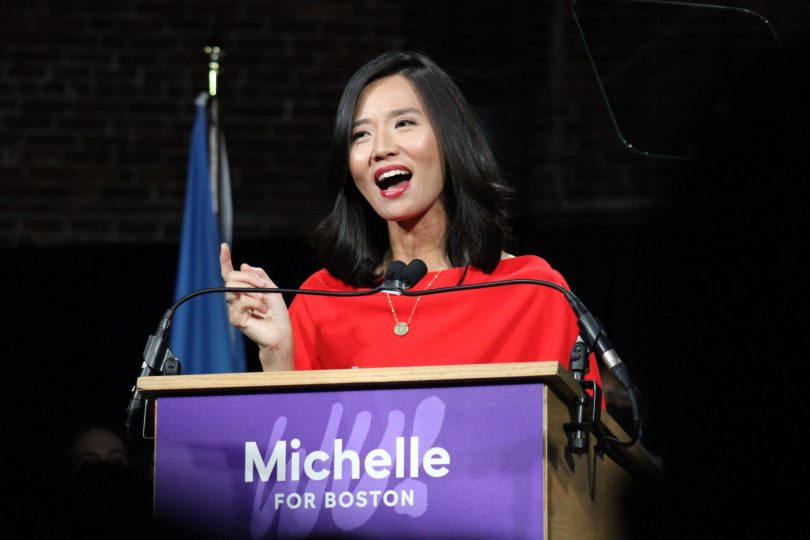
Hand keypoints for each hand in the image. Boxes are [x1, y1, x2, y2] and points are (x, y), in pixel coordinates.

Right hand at [219, 243, 292, 369]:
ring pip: (234, 287)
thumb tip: (245, 265)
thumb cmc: (277, 314)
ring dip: (254, 291)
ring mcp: (234, 308)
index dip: (225, 260)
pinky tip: (262, 311)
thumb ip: (260, 276)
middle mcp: (236, 298)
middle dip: (249, 278)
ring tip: (264, 301)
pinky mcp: (235, 318)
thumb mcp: (272, 289)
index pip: (230, 273)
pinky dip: (255, 303)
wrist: (281, 333)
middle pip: (231, 277)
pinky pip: (241, 302)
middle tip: (263, 286)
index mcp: (244, 290)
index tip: (223, 247)